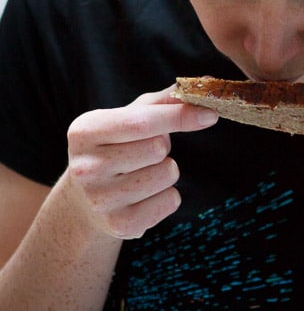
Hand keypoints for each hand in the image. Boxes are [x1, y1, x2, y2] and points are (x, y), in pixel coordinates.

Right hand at [66, 86, 217, 239]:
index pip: (140, 122)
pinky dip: (168, 194)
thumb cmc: (116, 146)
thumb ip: (165, 100)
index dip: (179, 116)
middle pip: (157, 148)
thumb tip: (207, 83)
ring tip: (143, 172)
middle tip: (146, 151)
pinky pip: (170, 201)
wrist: (86, 200)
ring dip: (167, 169)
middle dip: (164, 145)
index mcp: (85, 132)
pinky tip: (146, 195)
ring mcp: (100, 200)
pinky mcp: (120, 226)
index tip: (211, 114)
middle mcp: (85, 167)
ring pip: (167, 174)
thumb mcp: (129, 117)